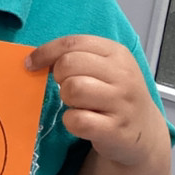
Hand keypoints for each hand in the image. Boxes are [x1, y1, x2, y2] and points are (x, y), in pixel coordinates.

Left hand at [26, 35, 166, 167]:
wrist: (143, 132)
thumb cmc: (115, 95)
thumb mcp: (105, 68)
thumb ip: (76, 58)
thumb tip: (34, 60)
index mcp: (117, 53)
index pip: (73, 42)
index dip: (46, 52)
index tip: (31, 63)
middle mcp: (123, 75)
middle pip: (69, 64)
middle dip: (59, 77)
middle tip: (69, 88)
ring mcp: (121, 103)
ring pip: (72, 90)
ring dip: (67, 100)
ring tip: (80, 104)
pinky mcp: (115, 129)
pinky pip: (77, 120)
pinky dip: (72, 122)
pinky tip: (82, 122)